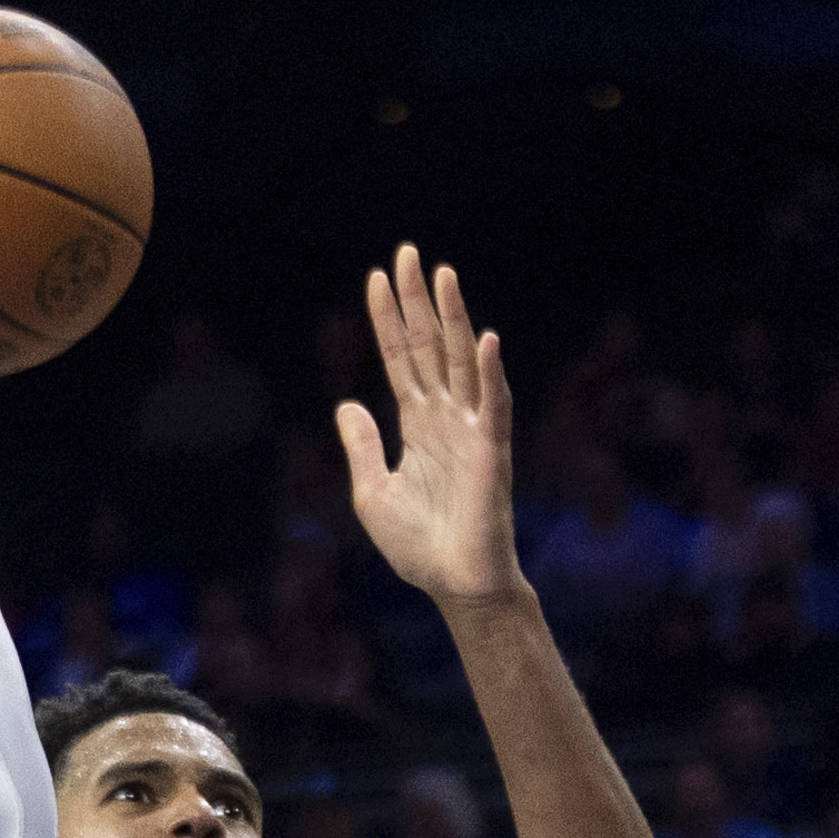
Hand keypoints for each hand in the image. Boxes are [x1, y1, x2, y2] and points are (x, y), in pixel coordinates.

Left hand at [336, 245, 523, 612]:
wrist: (453, 584)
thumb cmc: (418, 546)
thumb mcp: (372, 492)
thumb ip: (362, 446)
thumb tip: (346, 404)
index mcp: (417, 425)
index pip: (400, 359)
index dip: (388, 320)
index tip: (375, 278)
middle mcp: (445, 417)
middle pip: (429, 346)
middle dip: (418, 301)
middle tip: (408, 253)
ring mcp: (471, 430)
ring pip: (461, 361)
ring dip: (453, 317)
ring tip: (442, 274)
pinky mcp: (492, 451)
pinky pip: (492, 403)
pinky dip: (490, 372)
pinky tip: (485, 338)